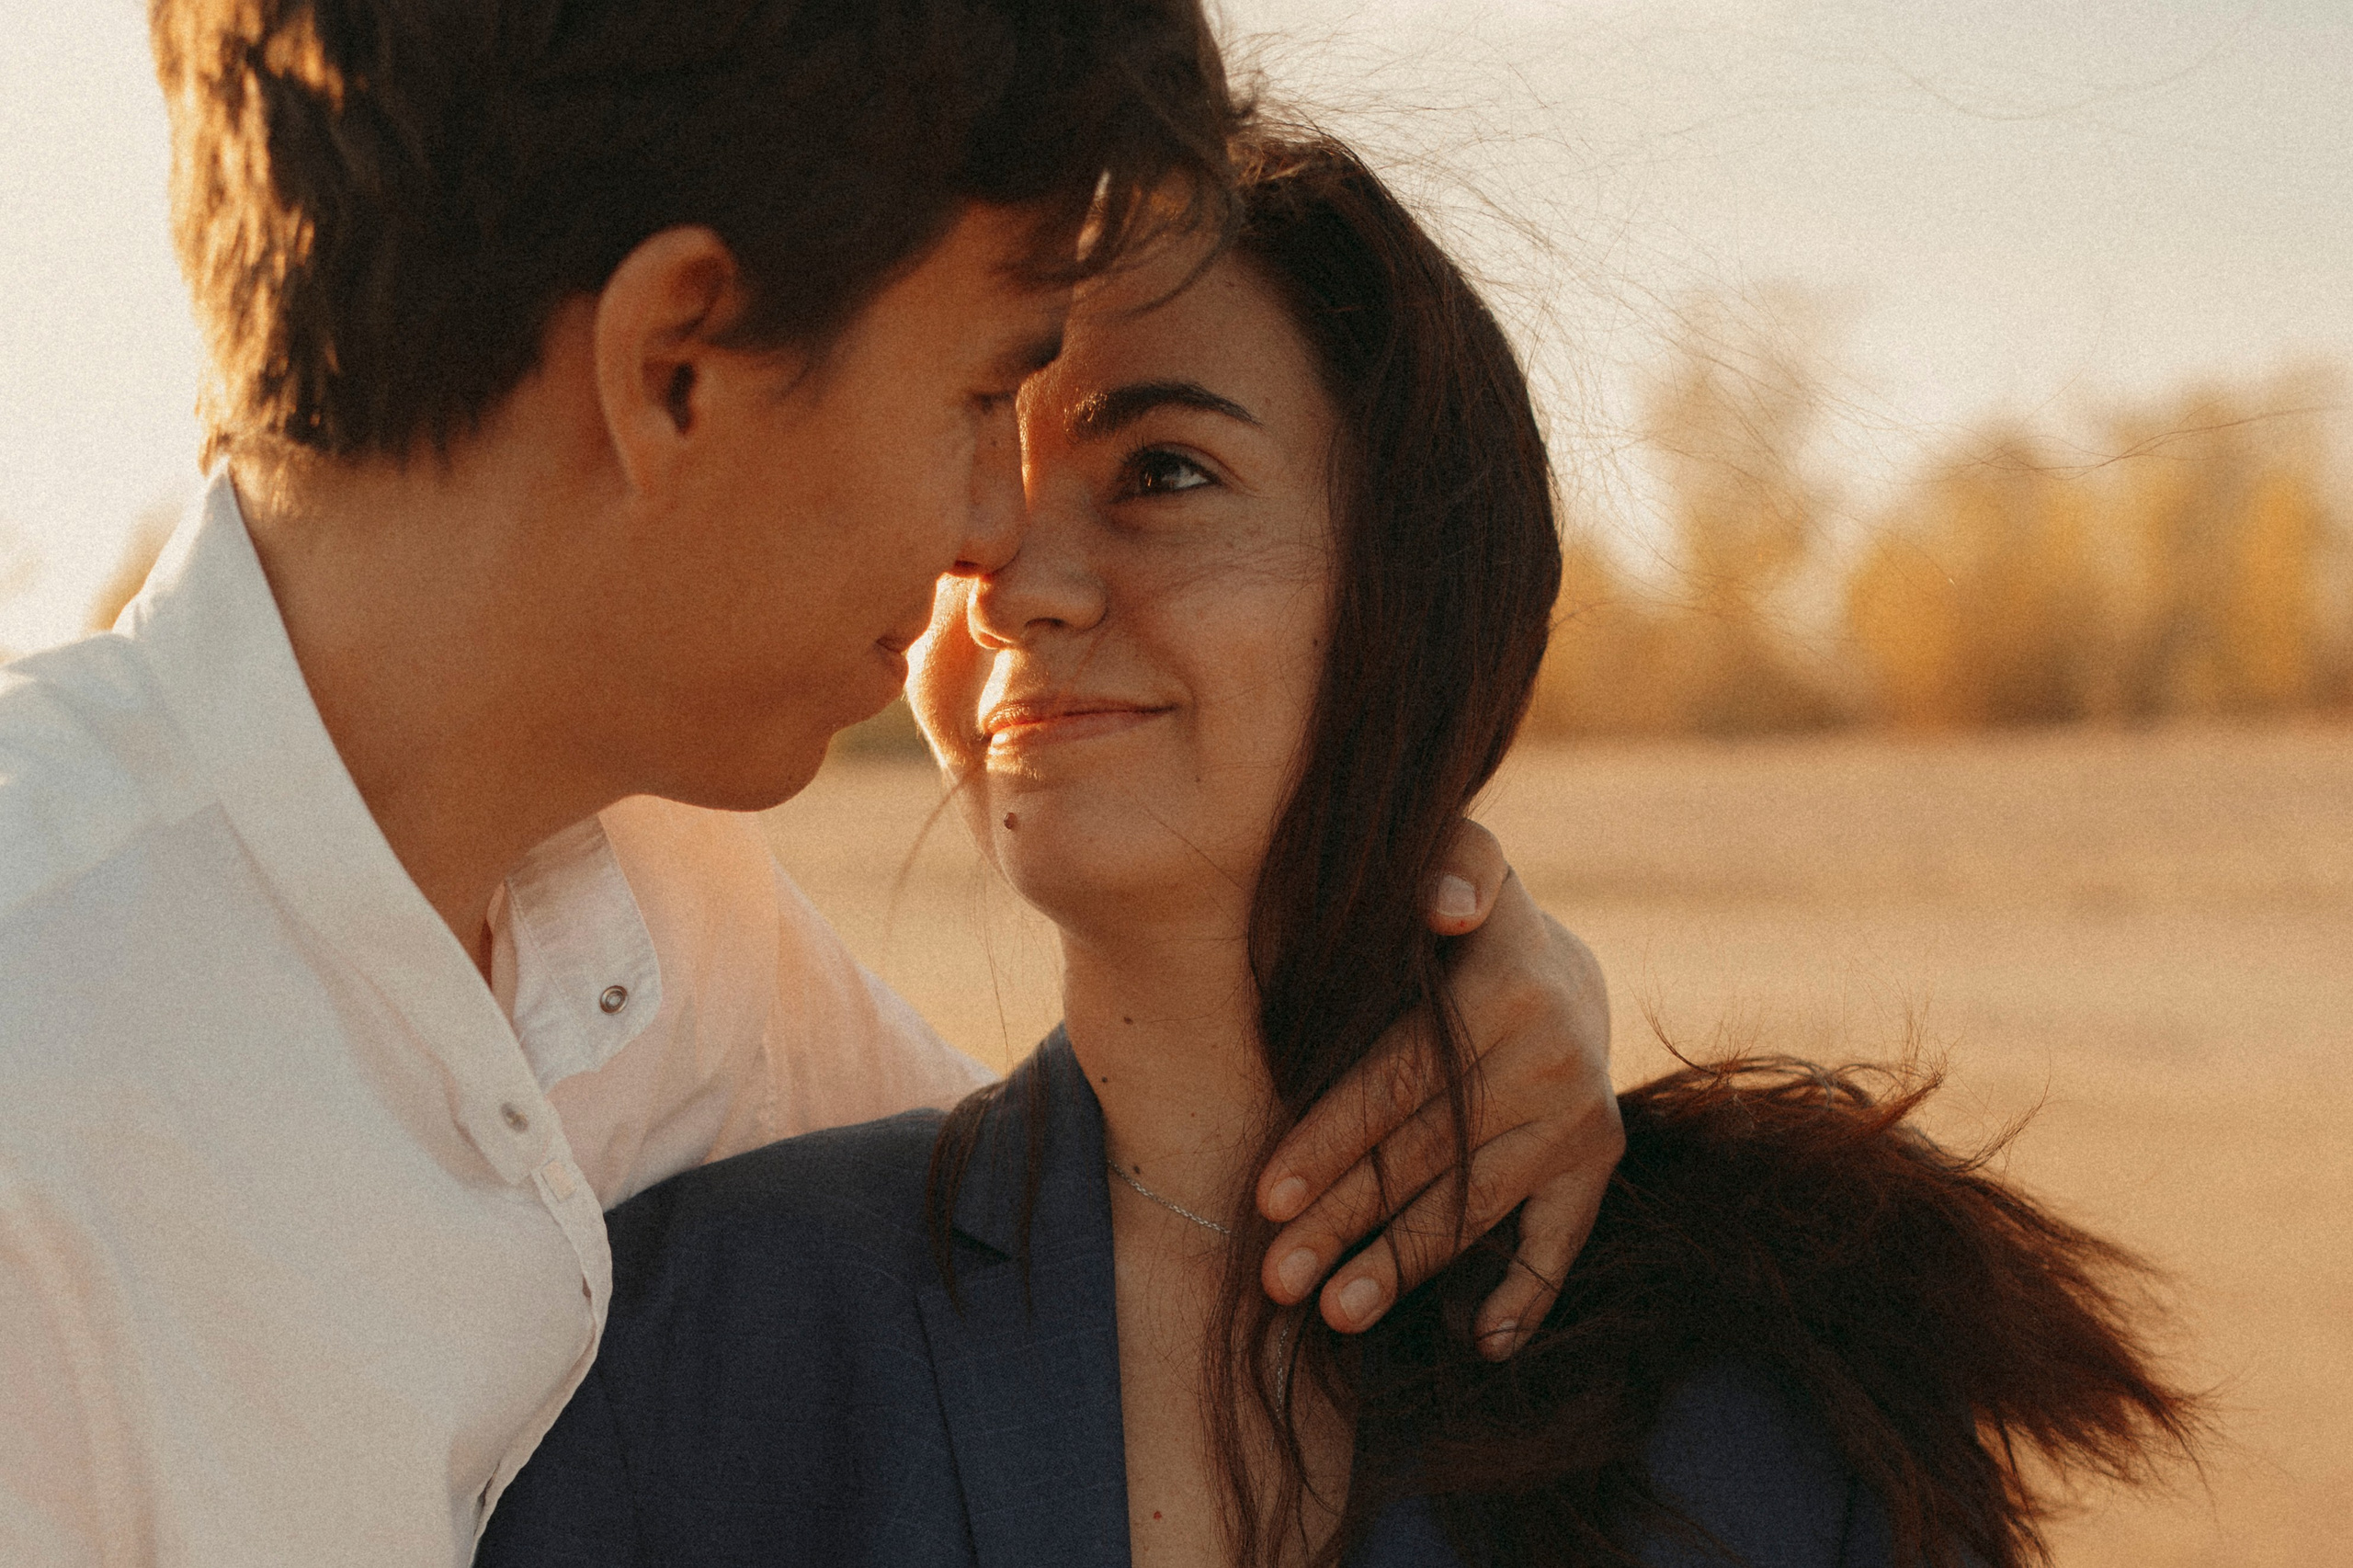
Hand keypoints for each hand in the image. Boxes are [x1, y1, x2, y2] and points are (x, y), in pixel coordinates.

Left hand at [1252, 820, 1620, 1358]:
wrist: (1559, 962)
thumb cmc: (1462, 918)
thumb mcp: (1457, 863)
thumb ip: (1446, 861)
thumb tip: (1447, 908)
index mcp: (1508, 988)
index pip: (1399, 1078)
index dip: (1331, 1139)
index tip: (1268, 1195)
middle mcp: (1556, 1059)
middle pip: (1426, 1155)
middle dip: (1344, 1219)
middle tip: (1275, 1277)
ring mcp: (1582, 1118)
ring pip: (1475, 1206)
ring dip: (1404, 1268)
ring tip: (1334, 1313)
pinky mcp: (1600, 1162)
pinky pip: (1561, 1241)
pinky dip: (1525, 1296)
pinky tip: (1476, 1343)